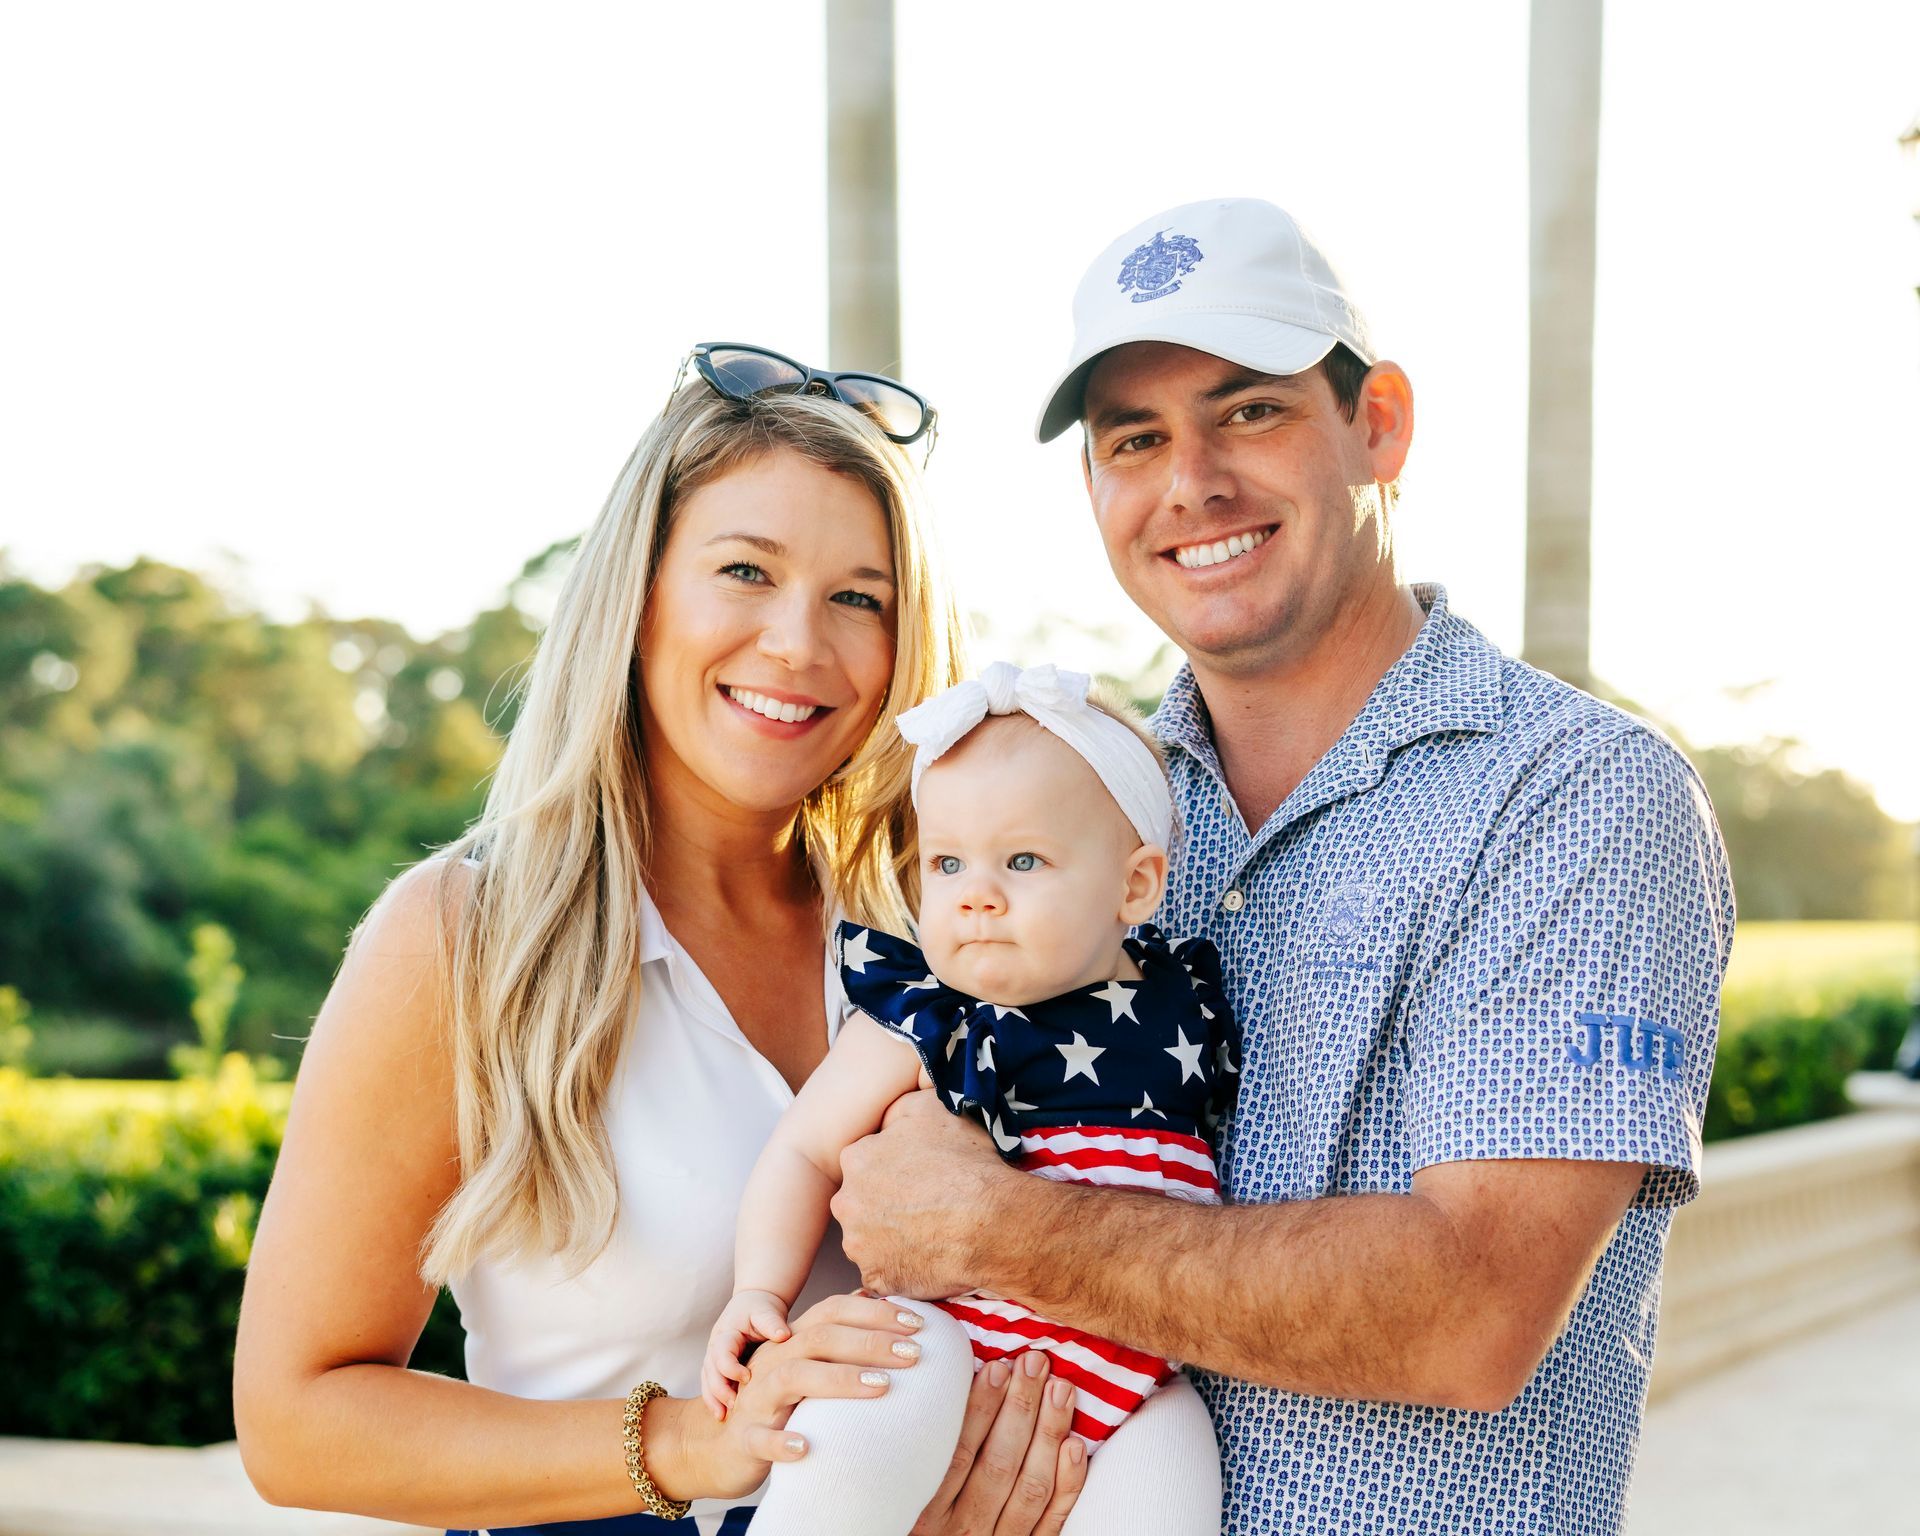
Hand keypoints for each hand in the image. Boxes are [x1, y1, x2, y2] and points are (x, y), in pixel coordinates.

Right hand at [693, 1290, 926, 1501]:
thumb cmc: (779, 1404)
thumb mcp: (808, 1367)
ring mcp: (758, 1399)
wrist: (720, 1447)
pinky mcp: (745, 1438)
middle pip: (820, 1338)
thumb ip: (839, 1340)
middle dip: (870, 1343)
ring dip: (839, 1380)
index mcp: (794, 1341)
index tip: (919, 1324)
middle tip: (914, 1354)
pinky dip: (781, 1442)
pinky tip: (806, 1447)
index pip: (835, 1312)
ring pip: (794, 1377)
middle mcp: (775, 1361)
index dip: (876, 1313)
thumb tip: (883, 1304)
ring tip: (882, 1388)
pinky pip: (759, 1438)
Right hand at [701, 1289, 792, 1419]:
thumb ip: (772, 1322)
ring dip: (712, 1398)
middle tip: (733, 1406)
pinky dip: (714, 1399)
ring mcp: (714, 1357)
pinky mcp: (718, 1367)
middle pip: (709, 1370)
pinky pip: (711, 1384)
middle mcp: (715, 1346)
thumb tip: (783, 1335)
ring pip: (707, 1379)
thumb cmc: (760, 1308)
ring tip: (722, 1416)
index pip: (721, 1353)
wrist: (753, 1303)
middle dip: (719, 1389)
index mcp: (725, 1333)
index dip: (730, 1368)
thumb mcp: (765, 1311)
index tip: (747, 1378)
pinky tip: (721, 1415)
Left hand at [833, 1089, 1016, 1297]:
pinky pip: (884, 1271)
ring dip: (891, 1236)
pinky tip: (928, 1256)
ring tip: (930, 1232)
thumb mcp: (933, 1109)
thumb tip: (889, 1118)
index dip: (894, 1167)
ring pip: (870, 1238)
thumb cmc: (966, 1164)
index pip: (865, 1161)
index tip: (918, 1175)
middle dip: (885, 1202)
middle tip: (924, 1204)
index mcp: (856, 1159)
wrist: (991, 1222)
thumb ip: (898, 1109)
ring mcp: (859, 1245)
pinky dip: (902, 1266)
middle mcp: (847, 1203)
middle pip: (861, 1200)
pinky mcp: (876, 1279)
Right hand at [911, 1350, 1085, 1535]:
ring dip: (1048, 1433)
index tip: (999, 1367)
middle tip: (1035, 1363)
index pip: (959, 1453)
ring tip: (1060, 1389)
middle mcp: (965, 1528)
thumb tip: (962, 1379)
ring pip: (1031, 1487)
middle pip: (999, 1464)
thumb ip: (931, 1450)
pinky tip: (1075, 1444)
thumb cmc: (926, 1519)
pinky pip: (1053, 1520)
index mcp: (929, 1510)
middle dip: (1021, 1408)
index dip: (981, 1408)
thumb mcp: (909, 1494)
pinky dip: (1067, 1482)